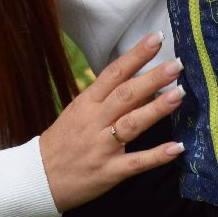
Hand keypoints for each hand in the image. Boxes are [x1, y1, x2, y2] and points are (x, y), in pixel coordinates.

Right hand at [37, 32, 185, 212]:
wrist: (38, 177)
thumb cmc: (63, 141)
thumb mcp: (80, 113)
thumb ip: (111, 99)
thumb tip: (145, 84)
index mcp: (87, 103)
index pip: (113, 73)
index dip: (136, 55)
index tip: (156, 38)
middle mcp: (94, 121)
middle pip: (125, 95)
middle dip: (151, 79)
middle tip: (176, 64)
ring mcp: (101, 147)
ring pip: (131, 124)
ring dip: (156, 109)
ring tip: (179, 95)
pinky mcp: (108, 172)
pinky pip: (135, 163)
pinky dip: (156, 156)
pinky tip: (176, 148)